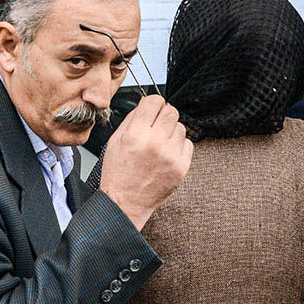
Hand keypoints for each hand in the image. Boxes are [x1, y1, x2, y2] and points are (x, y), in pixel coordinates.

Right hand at [98, 94, 192, 229]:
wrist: (125, 203)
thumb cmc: (118, 174)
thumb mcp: (114, 142)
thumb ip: (131, 120)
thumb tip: (146, 105)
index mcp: (136, 135)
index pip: (154, 101)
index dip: (152, 103)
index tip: (151, 108)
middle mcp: (155, 144)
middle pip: (171, 111)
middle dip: (163, 115)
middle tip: (155, 126)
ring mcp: (171, 156)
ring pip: (181, 127)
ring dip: (171, 131)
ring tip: (159, 144)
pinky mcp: (181, 167)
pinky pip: (188, 144)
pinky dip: (179, 146)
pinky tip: (166, 154)